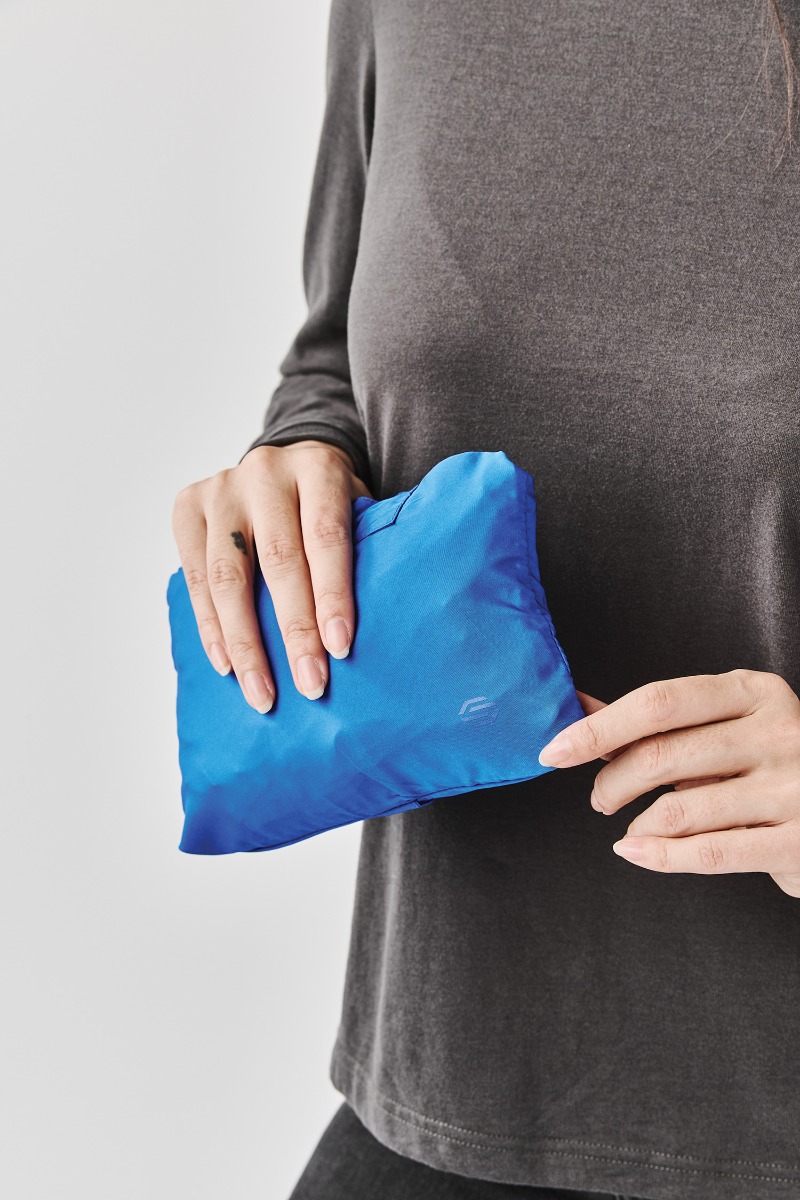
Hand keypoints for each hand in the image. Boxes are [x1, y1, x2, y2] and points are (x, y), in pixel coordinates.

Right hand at [171, 440, 372, 712]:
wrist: (280, 464)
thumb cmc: (329, 502)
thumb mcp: (357, 506)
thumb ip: (367, 547)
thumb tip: (389, 623)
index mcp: (318, 467)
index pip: (326, 536)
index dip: (333, 594)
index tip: (342, 648)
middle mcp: (266, 471)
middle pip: (279, 561)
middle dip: (294, 630)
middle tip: (311, 684)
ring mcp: (221, 488)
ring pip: (228, 576)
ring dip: (246, 643)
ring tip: (263, 693)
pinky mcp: (187, 508)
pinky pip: (196, 579)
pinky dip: (212, 628)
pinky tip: (228, 666)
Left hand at [539, 670, 799, 896]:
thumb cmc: (770, 763)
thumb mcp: (724, 724)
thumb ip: (653, 720)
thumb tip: (576, 706)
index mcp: (755, 692)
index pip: (659, 702)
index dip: (599, 728)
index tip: (555, 750)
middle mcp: (779, 732)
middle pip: (663, 755)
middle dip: (612, 782)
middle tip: (600, 799)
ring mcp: (795, 787)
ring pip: (681, 809)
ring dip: (638, 824)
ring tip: (631, 828)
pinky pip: (710, 852)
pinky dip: (659, 856)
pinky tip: (637, 851)